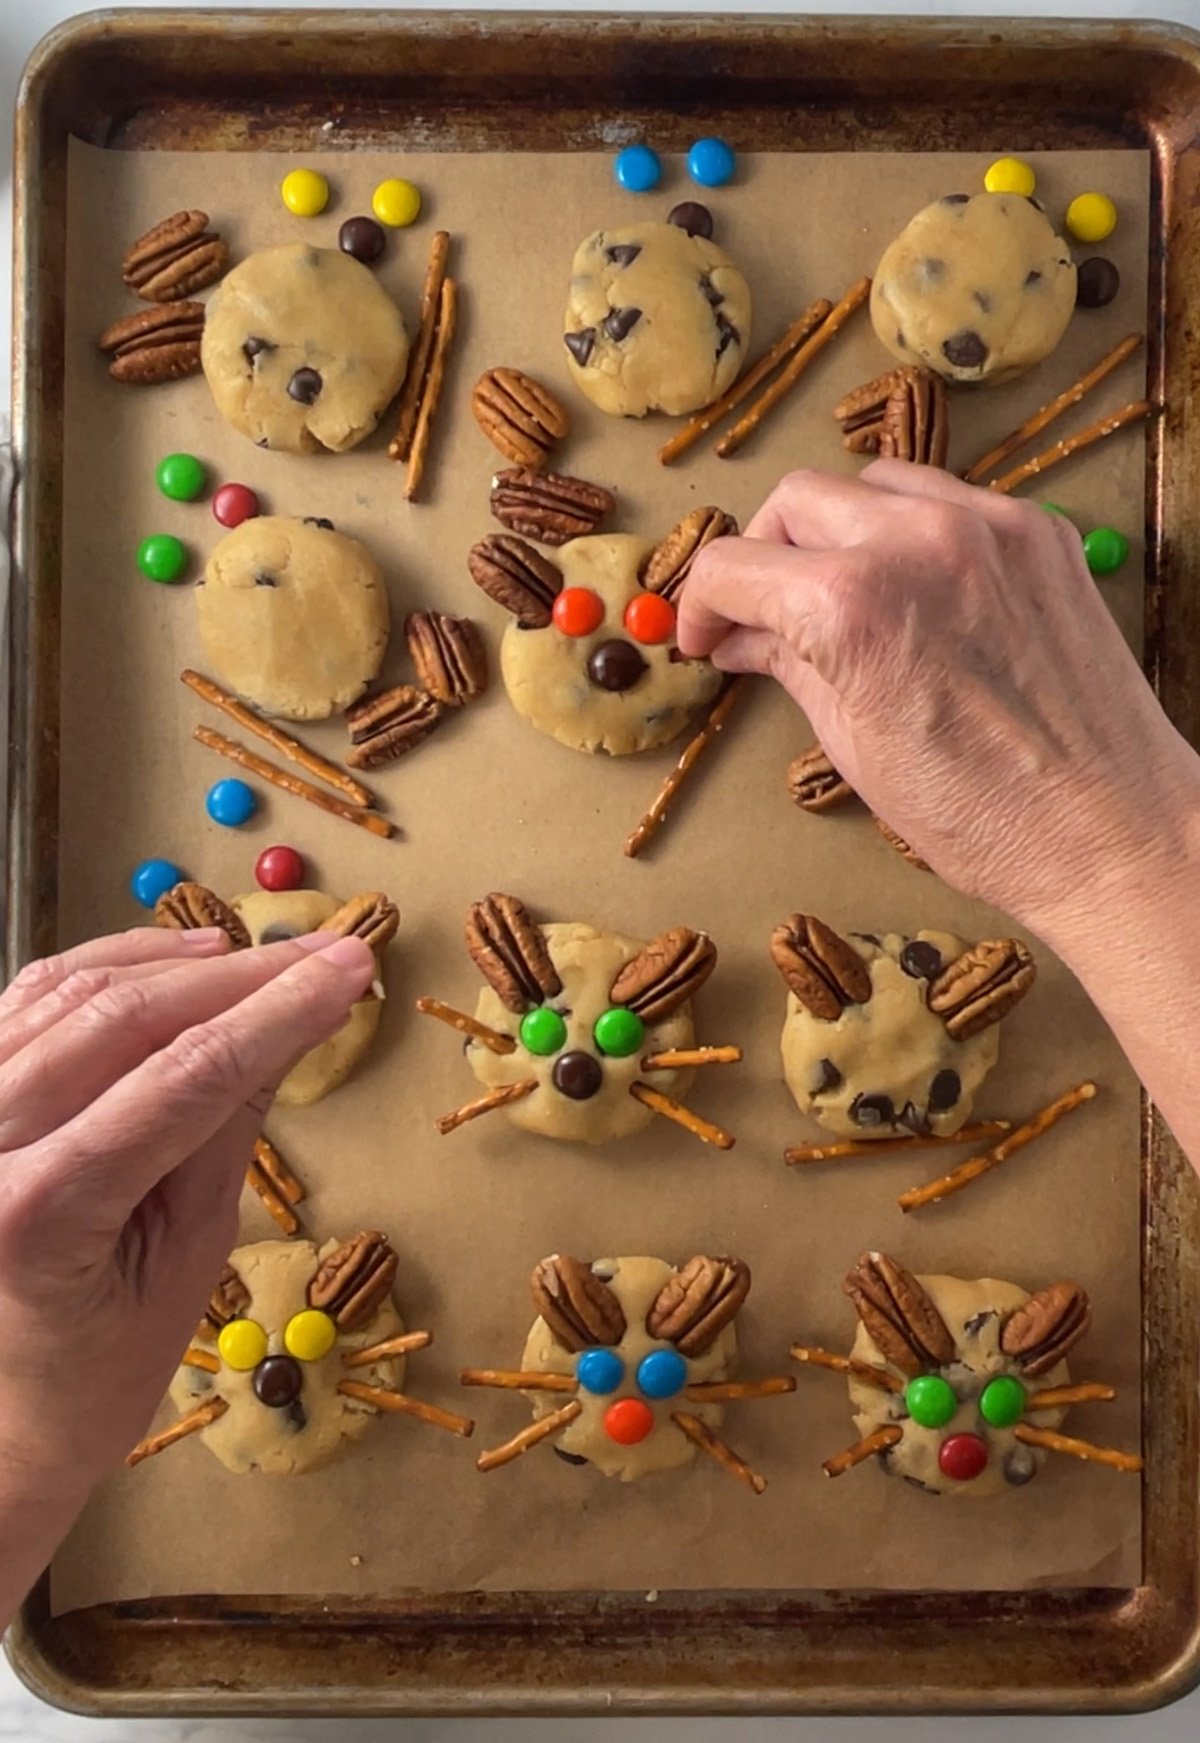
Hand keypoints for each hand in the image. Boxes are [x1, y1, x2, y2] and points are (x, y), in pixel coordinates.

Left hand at [0, 924, 374, 1507]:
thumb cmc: (97, 1369)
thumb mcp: (188, 1260)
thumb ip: (230, 1130)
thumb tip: (297, 1023)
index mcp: (36, 1212)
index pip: (184, 1078)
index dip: (278, 1013)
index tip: (350, 969)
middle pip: (126, 1019)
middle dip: (241, 977)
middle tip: (326, 953)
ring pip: (75, 991)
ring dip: (177, 961)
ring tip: (262, 954)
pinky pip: (32, 998)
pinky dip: (107, 965)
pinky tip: (175, 961)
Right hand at [678, 461, 1199, 933]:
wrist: (1109, 829)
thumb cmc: (980, 815)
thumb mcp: (851, 742)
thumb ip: (787, 664)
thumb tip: (737, 637)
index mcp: (851, 606)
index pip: (734, 566)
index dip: (700, 604)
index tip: (704, 634)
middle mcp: (916, 542)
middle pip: (795, 501)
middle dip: (763, 554)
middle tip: (759, 611)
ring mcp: (985, 526)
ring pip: (870, 482)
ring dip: (835, 528)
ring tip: (835, 591)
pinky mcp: (1036, 532)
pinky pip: (946, 498)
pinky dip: (909, 530)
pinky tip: (910, 588)